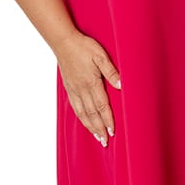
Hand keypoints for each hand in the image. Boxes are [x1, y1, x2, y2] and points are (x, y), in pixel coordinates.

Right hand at [56, 31, 120, 146]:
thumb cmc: (84, 47)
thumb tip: (121, 86)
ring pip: (82, 113)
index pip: (101, 106)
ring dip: (90, 127)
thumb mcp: (101, 56)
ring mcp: (74, 90)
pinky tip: (84, 122)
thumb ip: (111, 72)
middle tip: (105, 142)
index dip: (107, 119)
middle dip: (99, 129)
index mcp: (91, 82)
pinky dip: (81, 118)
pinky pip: (75, 107)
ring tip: (97, 137)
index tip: (113, 131)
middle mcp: (82, 89)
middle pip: (92, 114)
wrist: (63, 42)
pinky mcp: (69, 88)